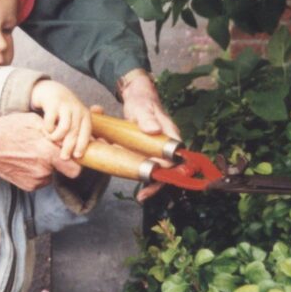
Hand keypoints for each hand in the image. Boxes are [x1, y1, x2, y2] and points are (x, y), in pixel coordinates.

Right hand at [0, 114, 81, 190]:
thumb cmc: (6, 130)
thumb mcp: (32, 122)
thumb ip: (54, 131)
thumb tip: (68, 135)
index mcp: (47, 153)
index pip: (76, 168)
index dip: (77, 161)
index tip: (73, 154)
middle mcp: (43, 170)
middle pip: (66, 172)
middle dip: (63, 163)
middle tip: (53, 152)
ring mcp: (35, 180)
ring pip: (53, 175)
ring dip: (49, 166)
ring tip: (33, 153)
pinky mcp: (27, 186)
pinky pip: (41, 179)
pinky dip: (38, 172)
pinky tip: (26, 160)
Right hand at [30, 80, 92, 160]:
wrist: (51, 90)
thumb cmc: (65, 109)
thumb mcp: (76, 117)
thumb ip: (81, 130)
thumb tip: (89, 147)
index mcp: (85, 114)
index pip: (86, 132)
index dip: (82, 145)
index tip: (77, 156)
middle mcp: (77, 109)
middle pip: (75, 132)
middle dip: (69, 147)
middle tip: (63, 157)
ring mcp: (65, 106)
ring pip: (65, 128)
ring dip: (57, 138)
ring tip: (52, 140)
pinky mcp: (53, 104)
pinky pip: (50, 122)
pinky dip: (48, 129)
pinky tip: (46, 131)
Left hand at [117, 70, 180, 202]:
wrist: (136, 95)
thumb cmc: (144, 100)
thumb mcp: (143, 107)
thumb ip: (147, 118)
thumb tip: (153, 131)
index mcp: (169, 136)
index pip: (174, 159)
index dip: (167, 172)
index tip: (155, 179)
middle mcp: (163, 145)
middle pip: (164, 170)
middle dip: (154, 184)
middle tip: (144, 196)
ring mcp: (153, 149)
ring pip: (150, 168)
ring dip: (141, 178)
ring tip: (138, 193)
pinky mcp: (142, 150)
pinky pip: (137, 162)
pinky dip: (127, 166)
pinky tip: (116, 169)